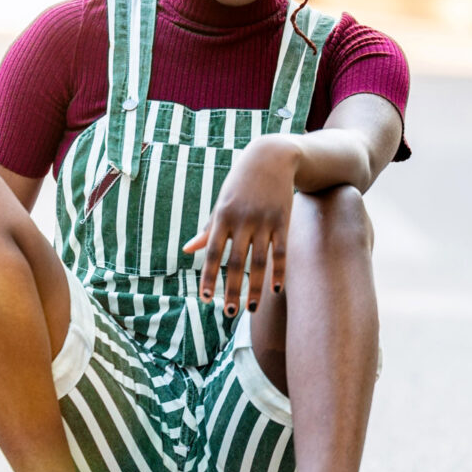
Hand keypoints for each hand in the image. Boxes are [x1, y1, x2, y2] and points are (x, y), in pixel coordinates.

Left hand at [182, 136, 298, 316]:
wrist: (271, 158)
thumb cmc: (240, 184)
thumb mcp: (221, 203)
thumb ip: (208, 229)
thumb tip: (188, 250)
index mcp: (222, 216)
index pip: (212, 252)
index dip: (208, 276)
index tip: (205, 298)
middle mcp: (242, 221)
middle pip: (235, 262)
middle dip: (231, 289)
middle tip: (227, 313)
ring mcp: (264, 222)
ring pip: (259, 261)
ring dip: (255, 288)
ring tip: (251, 309)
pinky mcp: (283, 222)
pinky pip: (281, 252)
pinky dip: (278, 272)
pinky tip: (275, 291)